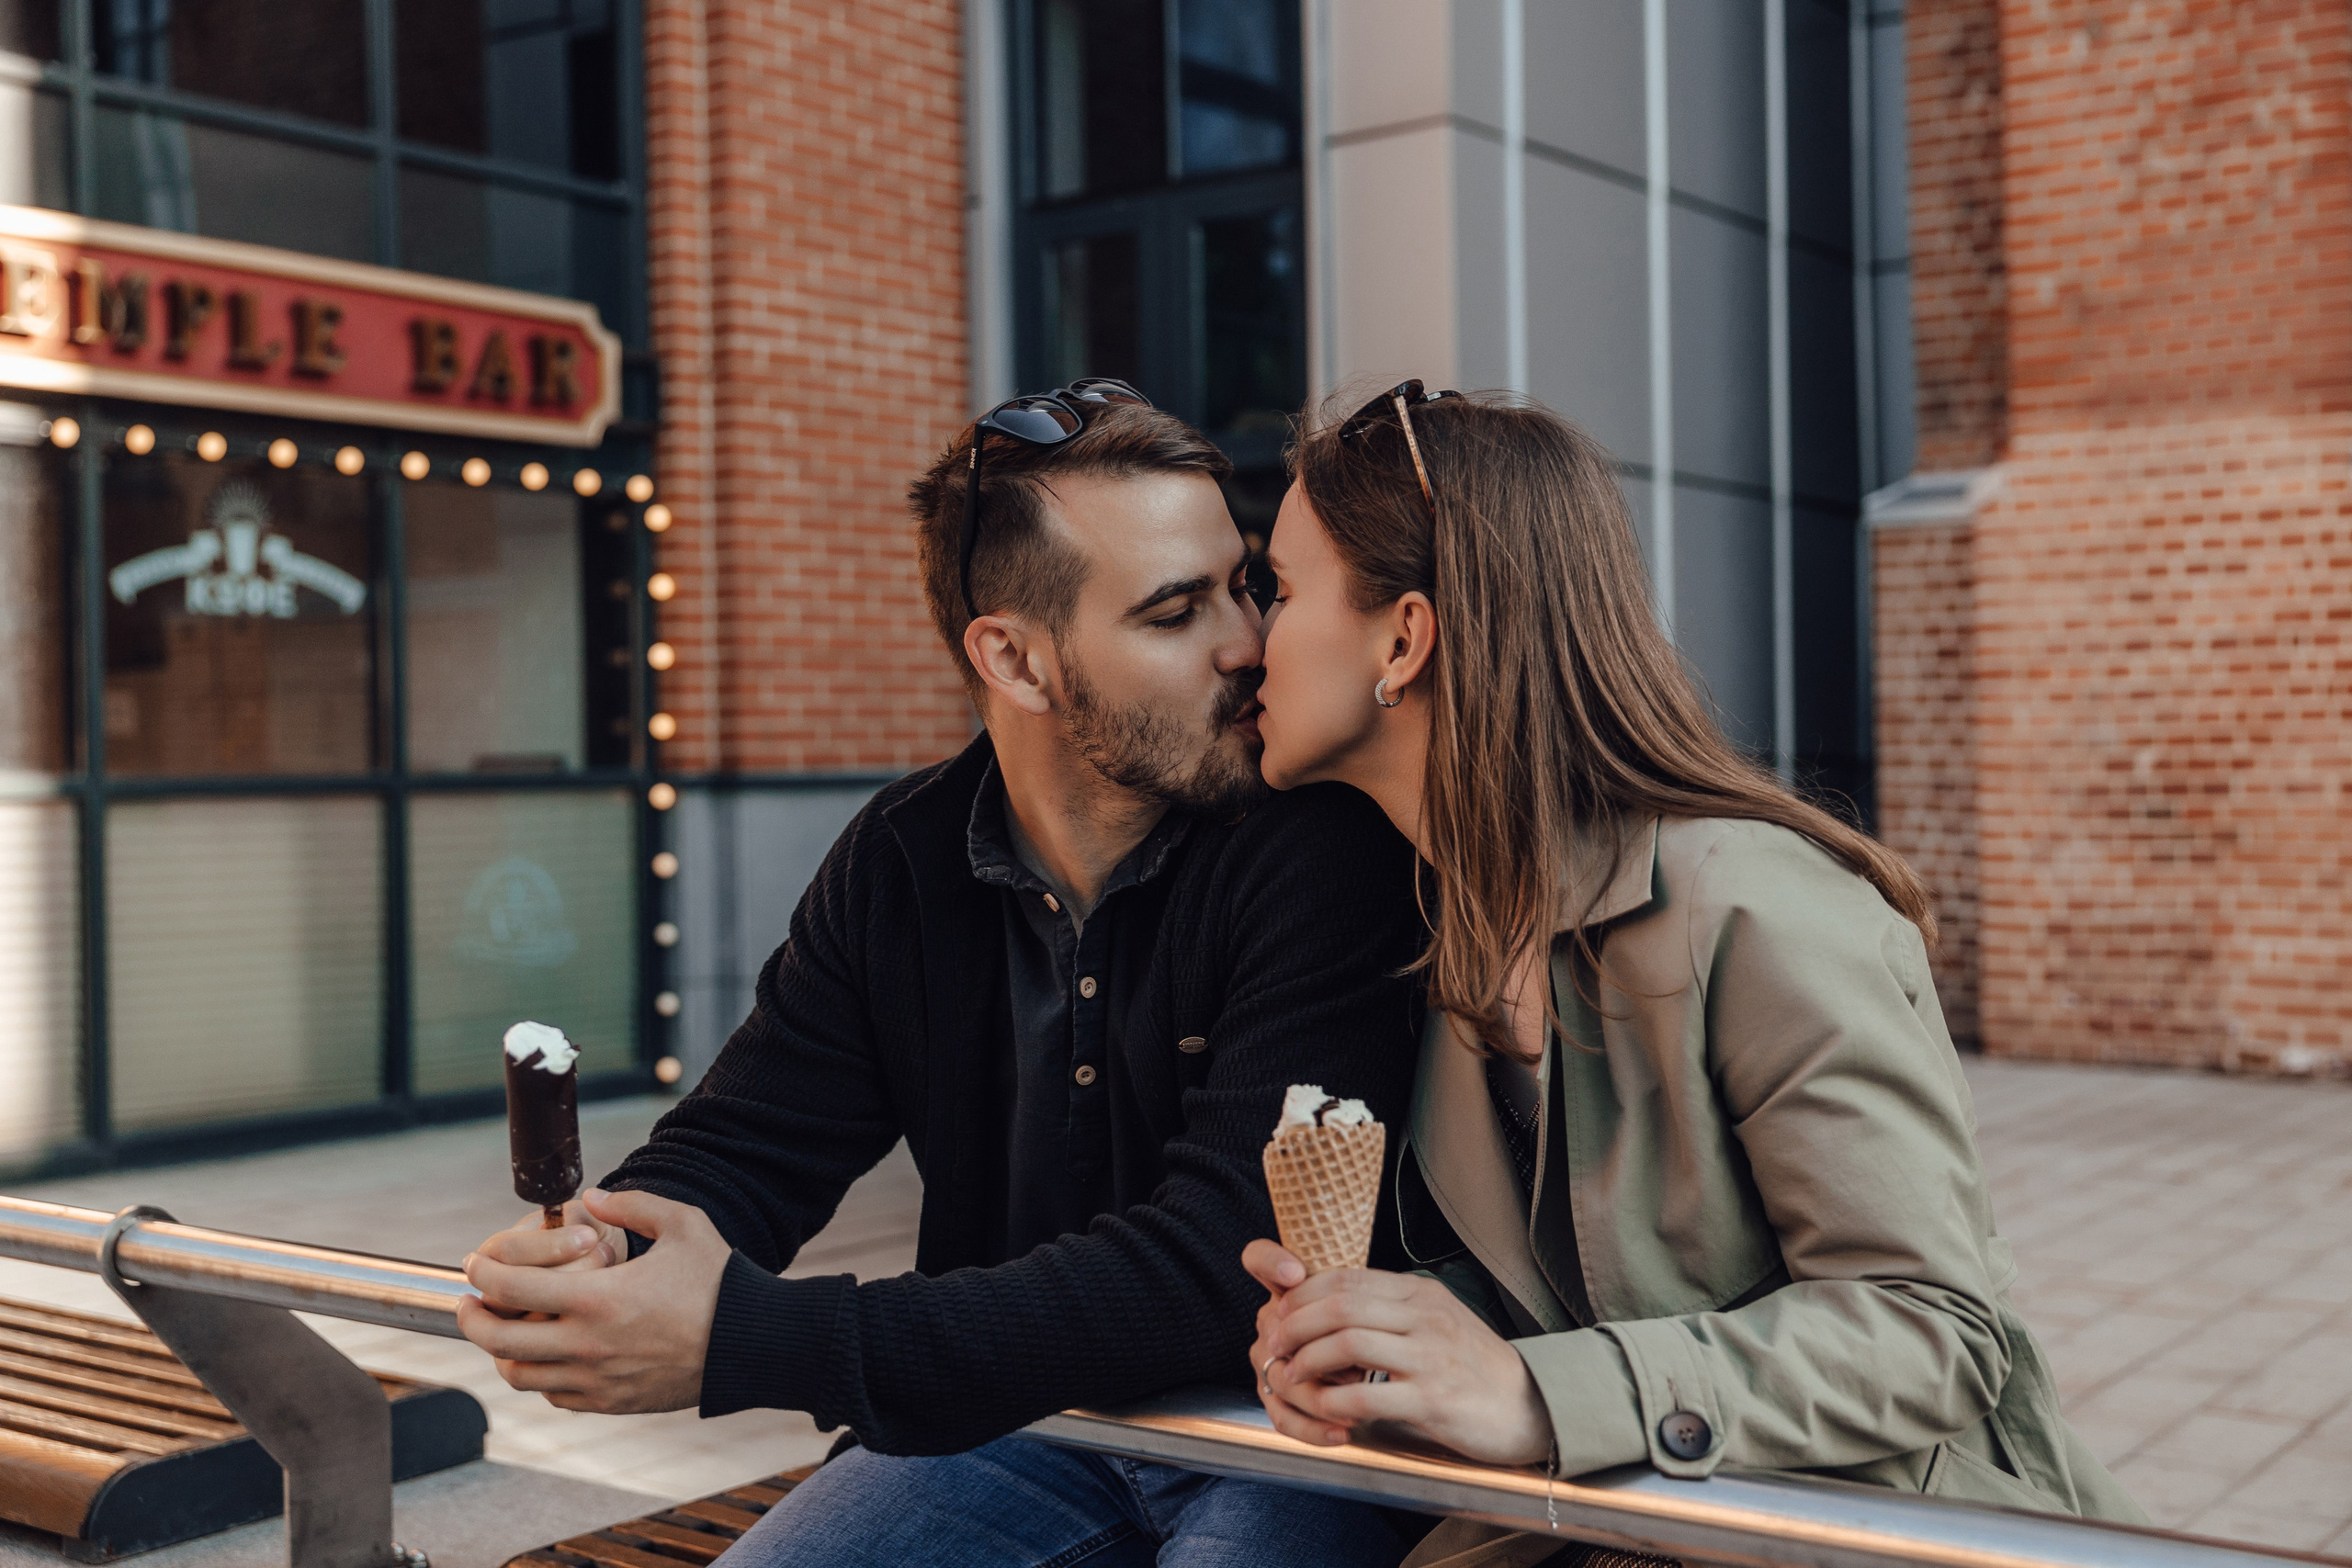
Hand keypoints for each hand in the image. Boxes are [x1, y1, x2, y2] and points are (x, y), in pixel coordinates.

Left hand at [456, 1189, 729, 1413]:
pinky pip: (554, 1395)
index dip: (482, 1273)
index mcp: (598, 1297)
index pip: (511, 1288)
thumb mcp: (683, 1224)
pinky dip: (539, 1377)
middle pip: (499, 1342)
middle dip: (472, 1319)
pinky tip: (548, 1356)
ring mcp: (596, 1380)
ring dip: (501, 1353)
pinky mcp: (611, 1403)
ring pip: (520, 1376)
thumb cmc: (718, 1281)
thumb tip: (589, 1199)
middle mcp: (587, 1345)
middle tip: (470, 1302)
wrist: (751, 1343)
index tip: (475, 1263)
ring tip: (504, 1331)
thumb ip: (631, 1205)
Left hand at [1243, 1242, 1551, 1465]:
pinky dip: (1335, 1402)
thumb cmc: (1476, 1366)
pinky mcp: (1433, 1399)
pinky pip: (1369, 1395)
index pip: (1347, 1278)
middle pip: (1341, 1305)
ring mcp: (1431, 1357)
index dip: (1303, 1293)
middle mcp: (1425, 1317)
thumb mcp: (1436, 1321)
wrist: (1532, 1406)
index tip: (1280, 1312)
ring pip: (1349, 1342)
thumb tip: (1335, 1304)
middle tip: (1274, 1344)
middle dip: (1295, 1324)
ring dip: (1308, 1361)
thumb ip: (1393, 1310)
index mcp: (1420, 1294)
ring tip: (1291, 1375)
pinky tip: (1324, 1408)